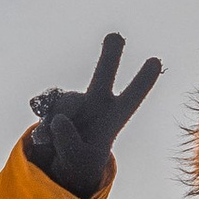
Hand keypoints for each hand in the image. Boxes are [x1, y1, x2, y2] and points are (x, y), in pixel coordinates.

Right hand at [26, 33, 163, 197]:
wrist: (59, 159)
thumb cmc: (81, 160)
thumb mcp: (78, 161)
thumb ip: (70, 143)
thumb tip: (58, 119)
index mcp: (112, 118)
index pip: (130, 99)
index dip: (142, 82)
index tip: (156, 60)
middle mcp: (95, 103)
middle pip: (103, 75)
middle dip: (110, 57)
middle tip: (117, 37)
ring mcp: (73, 101)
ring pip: (66, 103)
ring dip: (60, 122)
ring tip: (62, 144)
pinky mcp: (52, 103)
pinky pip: (45, 106)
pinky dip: (42, 123)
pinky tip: (45, 137)